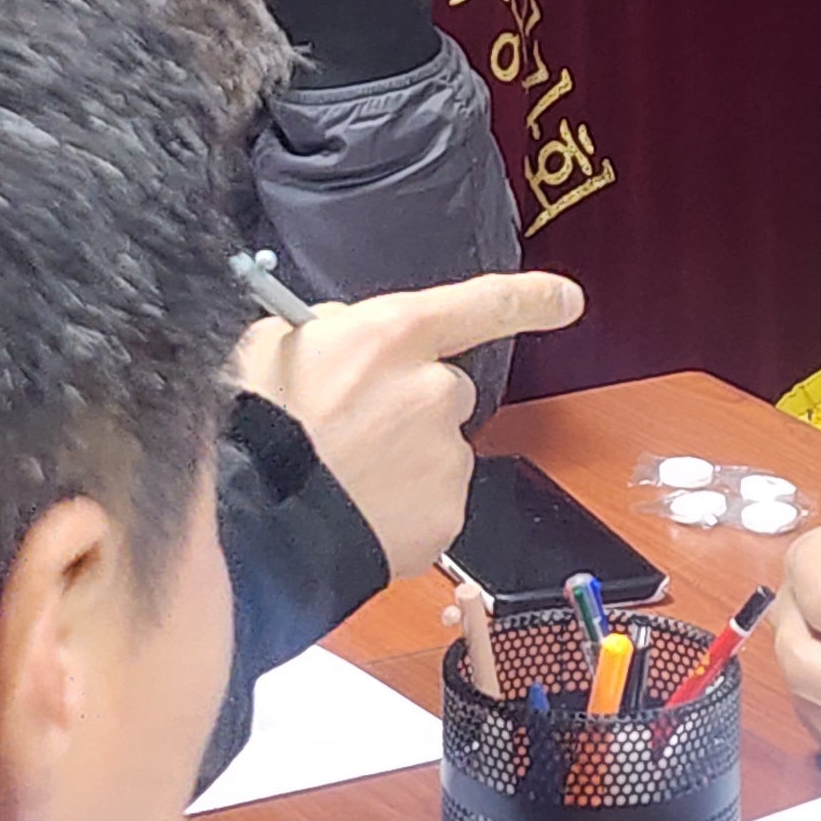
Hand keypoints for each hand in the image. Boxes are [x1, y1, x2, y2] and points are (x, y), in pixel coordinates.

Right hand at [234, 271, 584, 580]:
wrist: (254, 522)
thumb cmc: (255, 429)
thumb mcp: (274, 344)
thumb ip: (329, 330)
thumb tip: (346, 331)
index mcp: (394, 335)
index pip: (483, 304)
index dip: (531, 299)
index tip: (566, 299)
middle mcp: (433, 390)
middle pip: (446, 388)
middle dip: (412, 405)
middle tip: (356, 430)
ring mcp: (445, 457)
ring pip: (438, 450)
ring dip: (404, 460)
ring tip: (344, 478)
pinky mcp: (446, 515)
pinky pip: (434, 504)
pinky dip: (404, 509)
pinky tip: (359, 510)